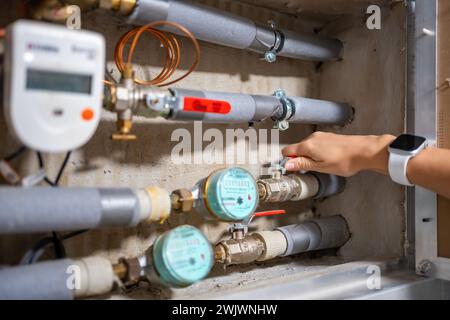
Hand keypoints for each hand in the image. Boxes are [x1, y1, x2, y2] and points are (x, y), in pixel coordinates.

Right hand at [281, 132, 395, 176]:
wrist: (364, 151)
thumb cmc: (346, 160)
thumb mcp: (320, 167)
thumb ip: (302, 164)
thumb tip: (287, 164)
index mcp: (308, 145)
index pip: (288, 151)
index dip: (287, 160)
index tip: (292, 169)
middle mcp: (313, 138)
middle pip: (297, 148)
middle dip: (299, 159)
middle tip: (308, 170)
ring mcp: (321, 136)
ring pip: (307, 147)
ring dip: (309, 156)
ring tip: (321, 166)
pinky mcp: (329, 137)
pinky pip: (316, 145)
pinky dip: (317, 152)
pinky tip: (328, 159)